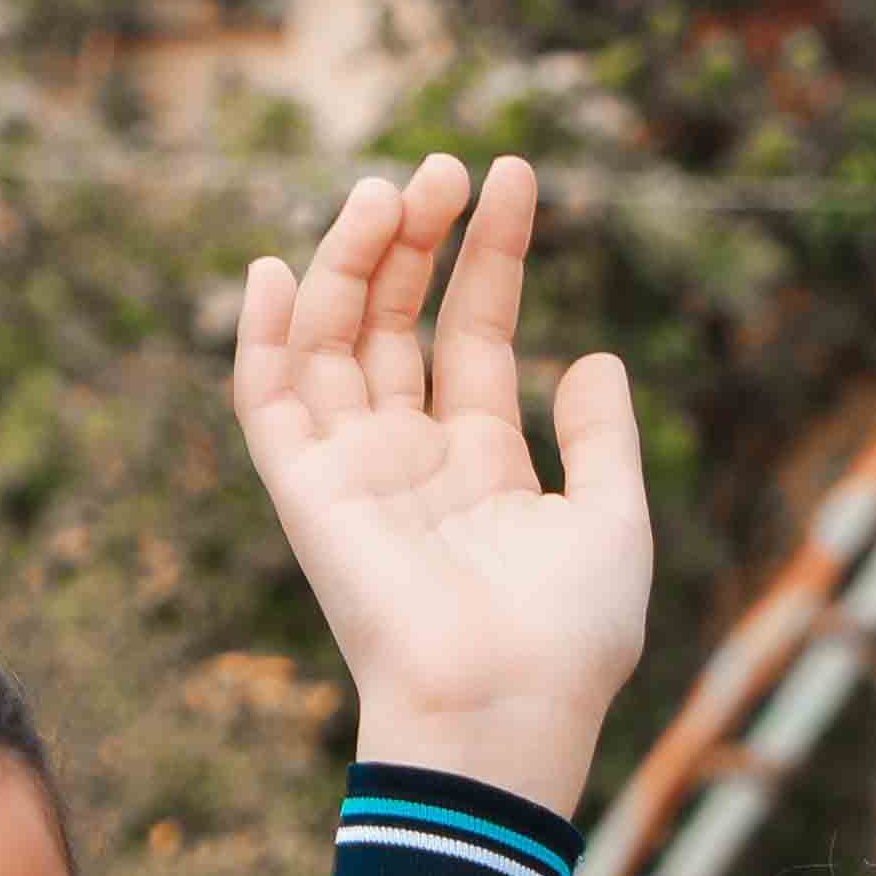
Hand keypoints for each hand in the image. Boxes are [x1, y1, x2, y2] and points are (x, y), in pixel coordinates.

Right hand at [231, 151, 652, 813]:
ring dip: (353, 261)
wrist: (504, 708)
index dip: (492, 254)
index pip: (475, 331)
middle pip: (399, 321)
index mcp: (482, 465)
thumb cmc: (569, 639)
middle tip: (445, 167)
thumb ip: (602, 442)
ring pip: (336, 340)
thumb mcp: (613, 523)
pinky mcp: (306, 493)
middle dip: (418, 240)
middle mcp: (411, 459)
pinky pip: (267, 402)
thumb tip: (594, 358)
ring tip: (390, 190)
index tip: (514, 175)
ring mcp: (355, 472)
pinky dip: (262, 336)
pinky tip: (273, 266)